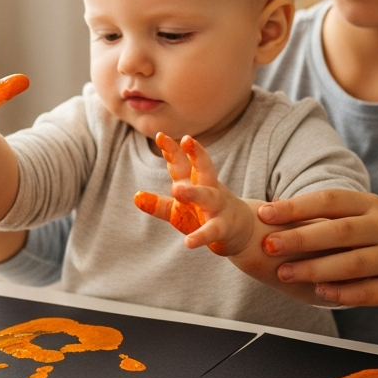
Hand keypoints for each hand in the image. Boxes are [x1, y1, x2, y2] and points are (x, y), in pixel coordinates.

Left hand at [133, 133, 257, 256]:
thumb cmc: (205, 215)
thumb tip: (135, 196)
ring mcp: (217, 207)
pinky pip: (212, 230)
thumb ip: (158, 204)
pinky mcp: (223, 228)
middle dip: (194, 154)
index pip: (183, 162)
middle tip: (179, 141)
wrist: (242, 231)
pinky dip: (200, 236)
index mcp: (195, 183)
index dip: (172, 149)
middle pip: (202, 169)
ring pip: (208, 196)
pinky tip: (188, 242)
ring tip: (176, 190)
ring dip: (193, 191)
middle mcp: (208, 189)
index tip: (160, 135)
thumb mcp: (179, 209)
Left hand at [258, 190, 377, 352]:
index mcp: (372, 205)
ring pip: (353, 264)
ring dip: (316, 269)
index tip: (264, 213)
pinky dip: (343, 293)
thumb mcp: (363, 219)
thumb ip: (325, 216)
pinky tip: (320, 293)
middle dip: (301, 238)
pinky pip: (369, 291)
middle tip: (269, 246)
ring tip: (285, 273)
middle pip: (340, 231)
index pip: (331, 200)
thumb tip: (273, 207)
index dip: (297, 207)